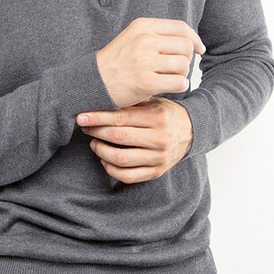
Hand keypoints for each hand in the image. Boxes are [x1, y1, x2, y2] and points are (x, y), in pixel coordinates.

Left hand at [77, 97, 192, 183]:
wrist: (192, 131)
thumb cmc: (166, 113)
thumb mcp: (154, 102)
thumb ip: (132, 102)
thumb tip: (100, 98)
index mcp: (158, 117)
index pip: (120, 118)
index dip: (97, 117)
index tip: (82, 116)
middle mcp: (160, 138)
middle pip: (118, 137)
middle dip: (96, 131)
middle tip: (84, 127)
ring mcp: (159, 158)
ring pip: (121, 159)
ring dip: (101, 151)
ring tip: (93, 143)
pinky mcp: (157, 172)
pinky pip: (129, 176)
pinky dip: (112, 169)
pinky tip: (104, 159)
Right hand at [96, 17, 204, 107]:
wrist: (93, 81)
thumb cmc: (117, 61)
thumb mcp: (133, 37)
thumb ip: (157, 34)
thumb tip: (191, 39)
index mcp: (142, 26)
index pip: (180, 27)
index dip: (194, 38)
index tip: (199, 48)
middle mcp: (144, 40)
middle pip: (185, 46)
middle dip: (187, 58)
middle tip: (177, 67)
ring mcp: (144, 61)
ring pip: (184, 65)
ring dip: (182, 73)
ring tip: (170, 77)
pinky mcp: (146, 82)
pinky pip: (180, 82)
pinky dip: (179, 86)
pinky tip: (168, 86)